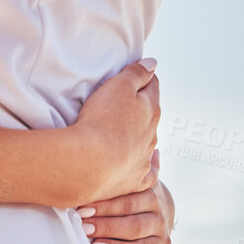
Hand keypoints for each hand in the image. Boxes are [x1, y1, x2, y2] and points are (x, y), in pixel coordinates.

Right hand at [67, 58, 159, 204]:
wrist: (90, 163)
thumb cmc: (102, 120)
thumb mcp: (118, 86)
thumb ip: (136, 73)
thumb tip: (153, 64)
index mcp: (151, 110)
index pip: (152, 87)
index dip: (144, 78)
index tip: (137, 74)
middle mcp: (152, 135)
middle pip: (151, 114)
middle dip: (143, 106)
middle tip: (127, 101)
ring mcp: (145, 158)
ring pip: (149, 141)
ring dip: (142, 133)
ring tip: (129, 129)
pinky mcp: (135, 180)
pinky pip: (149, 171)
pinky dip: (150, 164)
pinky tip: (149, 160)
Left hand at [76, 168, 173, 243]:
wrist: (155, 211)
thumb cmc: (129, 193)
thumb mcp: (128, 179)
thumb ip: (121, 167)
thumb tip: (111, 146)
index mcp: (150, 195)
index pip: (128, 201)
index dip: (105, 206)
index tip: (81, 209)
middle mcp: (159, 217)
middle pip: (134, 225)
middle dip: (107, 227)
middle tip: (84, 228)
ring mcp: (163, 239)